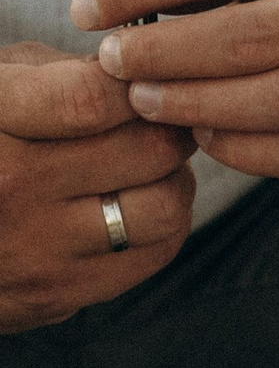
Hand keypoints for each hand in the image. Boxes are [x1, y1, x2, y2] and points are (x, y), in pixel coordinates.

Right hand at [0, 43, 196, 330]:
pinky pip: (150, 256)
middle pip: (148, 150)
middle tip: (161, 121)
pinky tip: (134, 206)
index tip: (142, 78)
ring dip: (173, 180)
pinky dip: (161, 226)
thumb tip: (136, 73)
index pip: (93, 98)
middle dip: (169, 126)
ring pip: (163, 208)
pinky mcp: (53, 294)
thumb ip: (57, 72)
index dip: (137, 82)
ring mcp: (34, 249)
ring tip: (150, 167)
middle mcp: (11, 189)